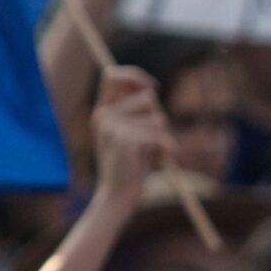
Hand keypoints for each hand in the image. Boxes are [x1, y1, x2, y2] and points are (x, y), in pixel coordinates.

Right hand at [91, 66, 172, 204]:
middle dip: (158, 117)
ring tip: (154, 152)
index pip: (113, 76)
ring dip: (164, 135)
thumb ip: (135, 112)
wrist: (118, 194)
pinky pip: (162, 135)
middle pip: (146, 97)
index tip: (154, 87)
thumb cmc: (129, 165)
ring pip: (158, 117)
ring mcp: (114, 127)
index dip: (136, 76)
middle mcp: (104, 116)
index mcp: (101, 111)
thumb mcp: (128, 134)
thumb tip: (152, 90)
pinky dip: (169, 148)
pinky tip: (165, 159)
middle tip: (154, 139)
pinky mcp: (128, 141)